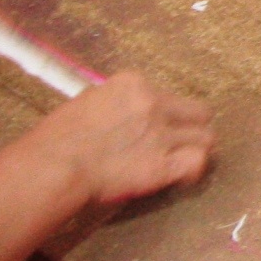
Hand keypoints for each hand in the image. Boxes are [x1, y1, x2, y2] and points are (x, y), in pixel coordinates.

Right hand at [0, 73, 215, 260]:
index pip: (167, 95)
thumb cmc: (57, 136)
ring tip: (181, 162)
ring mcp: (161, 134)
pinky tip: (181, 177)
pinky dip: (194, 170)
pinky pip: (198, 162)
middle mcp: (153, 103)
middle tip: (177, 145)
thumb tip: (123, 115)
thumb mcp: (87, 103)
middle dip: (191, 129)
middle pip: (198, 113)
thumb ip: (114, 104)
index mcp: (133, 83)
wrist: (55, 164)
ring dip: (195, 150)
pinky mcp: (163, 165)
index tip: (150, 130)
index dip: (163, 115)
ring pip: (206, 138)